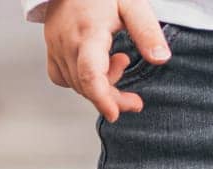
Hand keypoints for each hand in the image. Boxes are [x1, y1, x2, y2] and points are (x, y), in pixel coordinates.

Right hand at [44, 0, 169, 121]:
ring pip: (76, 84)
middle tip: (135, 101)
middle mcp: (68, 42)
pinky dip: (81, 82)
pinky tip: (97, 68)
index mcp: (89, 32)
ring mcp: (56, 47)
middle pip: (87, 85)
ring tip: (119, 62)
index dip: (103, 98)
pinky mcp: (51, 49)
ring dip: (101, 86)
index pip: (90, 74)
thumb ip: (146, 31)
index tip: (115, 113)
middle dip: (113, 98)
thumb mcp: (132, 4)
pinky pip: (62, 77)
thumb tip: (161, 59)